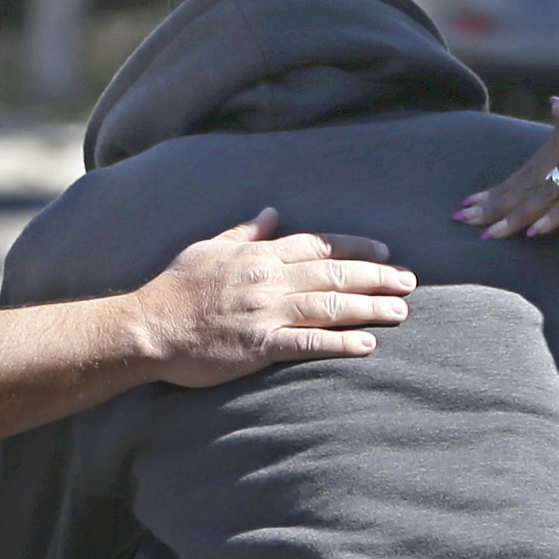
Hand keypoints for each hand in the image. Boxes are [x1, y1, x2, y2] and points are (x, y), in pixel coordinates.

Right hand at [136, 210, 415, 387]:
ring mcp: (265, 312)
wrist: (148, 326)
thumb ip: (245, 232)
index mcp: (259, 254)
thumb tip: (271, 213)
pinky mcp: (259, 345)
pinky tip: (365, 345)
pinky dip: (339, 342)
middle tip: (410, 281)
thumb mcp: (209, 248)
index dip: (356, 247)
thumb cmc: (175, 288)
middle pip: (334, 272)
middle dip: (376, 275)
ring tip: (400, 311)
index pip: (319, 245)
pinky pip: (307, 342)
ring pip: (329, 304)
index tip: (385, 251)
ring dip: (368, 307)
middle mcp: (269, 279)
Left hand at [455, 87, 558, 238]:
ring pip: (540, 196)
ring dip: (513, 217)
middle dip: (491, 207)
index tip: (467, 204)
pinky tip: (535, 232)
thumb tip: (555, 104)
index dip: (494, 192)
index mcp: (556, 144)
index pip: (518, 175)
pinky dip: (555, 215)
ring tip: (488, 236)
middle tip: (460, 222)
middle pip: (520, 187)